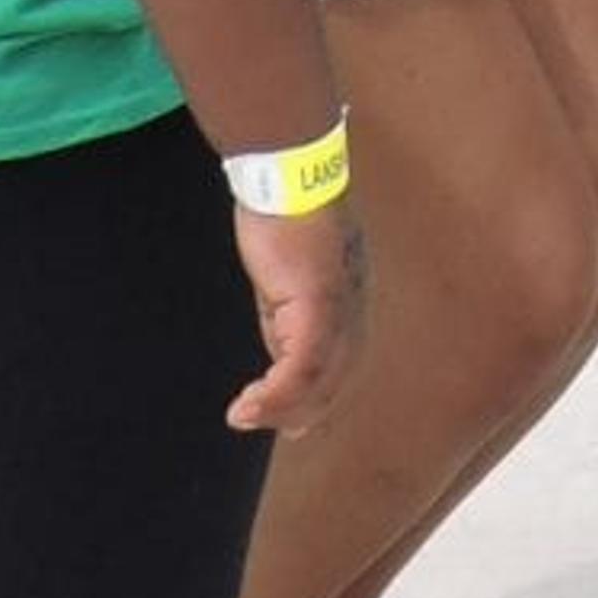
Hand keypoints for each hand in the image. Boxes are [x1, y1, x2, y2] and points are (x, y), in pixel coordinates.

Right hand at [223, 201, 368, 435]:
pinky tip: (248, 403)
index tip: (295, 422)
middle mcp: (353, 311)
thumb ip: (288, 314)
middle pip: (335, 380)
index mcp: (349, 302)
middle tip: (259, 422)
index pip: (341, 363)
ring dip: (279, 409)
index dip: (318, 397)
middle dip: (299, 410)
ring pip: (318, 382)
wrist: (290, 175)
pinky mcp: (318, 307)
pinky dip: (275, 395)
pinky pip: (301, 368)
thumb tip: (280, 353)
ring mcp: (340, 311)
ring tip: (244, 417)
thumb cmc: (285, 214)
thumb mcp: (284, 276)